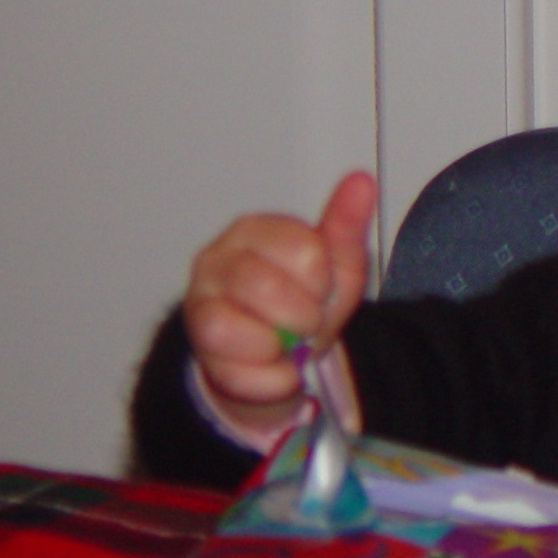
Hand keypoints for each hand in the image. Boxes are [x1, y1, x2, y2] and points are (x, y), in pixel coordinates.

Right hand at [181, 171, 376, 432]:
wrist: (276, 356)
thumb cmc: (302, 301)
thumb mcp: (335, 265)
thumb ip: (345, 224)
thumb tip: (361, 181)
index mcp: (255, 230)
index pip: (301, 249)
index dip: (322, 280)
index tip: (321, 289)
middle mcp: (217, 258)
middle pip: (263, 286)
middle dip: (301, 315)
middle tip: (307, 321)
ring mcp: (199, 301)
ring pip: (233, 327)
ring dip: (279, 345)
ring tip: (287, 341)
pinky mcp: (196, 347)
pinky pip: (235, 369)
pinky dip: (269, 376)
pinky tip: (274, 363)